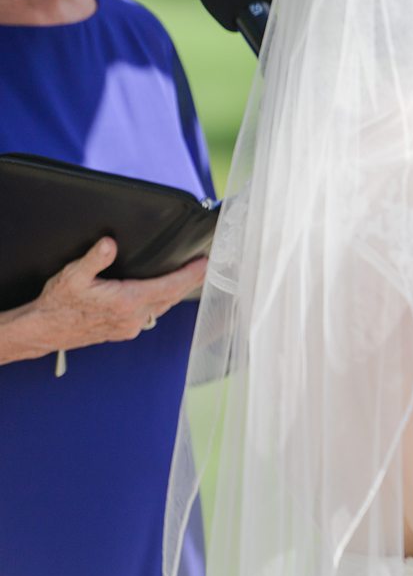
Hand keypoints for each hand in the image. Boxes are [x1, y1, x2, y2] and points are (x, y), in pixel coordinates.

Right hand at [14, 238, 206, 356]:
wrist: (43, 330)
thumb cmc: (57, 303)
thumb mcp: (72, 276)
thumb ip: (94, 259)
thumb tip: (109, 244)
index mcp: (126, 302)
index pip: (169, 286)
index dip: (190, 274)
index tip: (205, 263)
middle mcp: (133, 317)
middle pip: (172, 296)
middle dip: (191, 280)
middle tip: (206, 266)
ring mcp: (130, 327)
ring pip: (163, 307)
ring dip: (178, 292)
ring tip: (192, 277)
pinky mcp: (124, 331)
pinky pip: (152, 315)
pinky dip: (163, 302)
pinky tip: (166, 295)